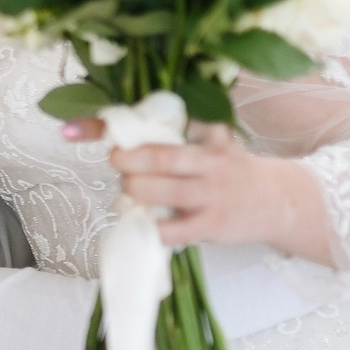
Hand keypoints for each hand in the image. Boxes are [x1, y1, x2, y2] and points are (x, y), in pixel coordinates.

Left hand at [67, 119, 332, 263]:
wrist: (278, 201)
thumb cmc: (229, 168)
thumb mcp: (206, 142)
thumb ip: (168, 135)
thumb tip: (113, 137)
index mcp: (205, 130)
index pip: (154, 119)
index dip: (107, 124)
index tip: (70, 129)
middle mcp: (210, 157)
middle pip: (158, 155)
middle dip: (125, 160)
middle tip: (117, 162)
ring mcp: (212, 192)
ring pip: (160, 190)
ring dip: (134, 192)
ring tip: (133, 191)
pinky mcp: (212, 224)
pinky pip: (170, 230)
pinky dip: (149, 228)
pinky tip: (145, 224)